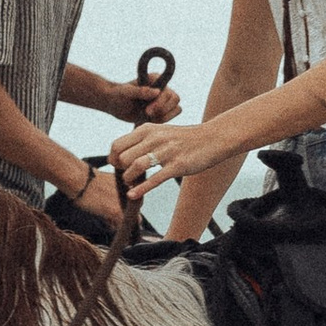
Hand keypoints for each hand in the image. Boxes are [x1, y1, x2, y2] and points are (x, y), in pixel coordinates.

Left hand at [111, 118, 229, 198]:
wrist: (212, 138)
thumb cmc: (184, 139)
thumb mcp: (160, 132)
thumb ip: (142, 140)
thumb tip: (122, 155)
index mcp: (147, 130)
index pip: (117, 144)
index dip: (113, 158)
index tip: (119, 166)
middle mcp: (154, 138)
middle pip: (123, 157)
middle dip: (121, 170)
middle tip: (127, 175)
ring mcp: (166, 152)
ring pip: (136, 166)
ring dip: (129, 178)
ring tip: (131, 184)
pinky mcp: (177, 166)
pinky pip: (155, 179)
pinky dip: (141, 189)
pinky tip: (133, 195)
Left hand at [123, 78, 182, 124]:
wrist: (113, 104)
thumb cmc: (117, 95)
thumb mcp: (126, 92)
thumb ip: (140, 91)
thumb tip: (157, 92)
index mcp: (156, 79)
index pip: (169, 92)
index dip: (161, 103)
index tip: (147, 111)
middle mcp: (162, 88)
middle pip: (175, 101)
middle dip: (162, 111)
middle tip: (146, 115)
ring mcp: (163, 99)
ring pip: (175, 110)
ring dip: (162, 117)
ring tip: (145, 118)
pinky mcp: (161, 109)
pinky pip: (169, 117)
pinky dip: (159, 122)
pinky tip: (146, 121)